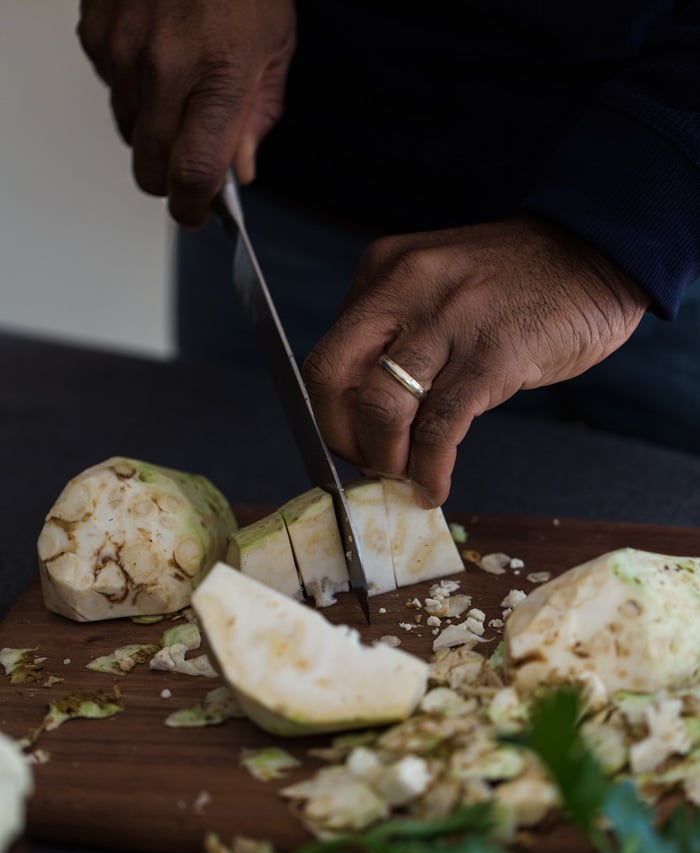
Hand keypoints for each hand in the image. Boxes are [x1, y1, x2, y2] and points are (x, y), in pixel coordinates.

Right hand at [77, 0, 295, 226]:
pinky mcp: (95, 30)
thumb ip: (257, 118)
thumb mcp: (274, 50)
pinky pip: (109, 86)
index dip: (193, 208)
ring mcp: (122, 49)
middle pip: (150, 166)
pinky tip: (156, 58)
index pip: (193, 174)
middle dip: (170, 180)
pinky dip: (131, 87)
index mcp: (218, 76)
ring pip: (127, 130)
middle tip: (190, 170)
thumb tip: (239, 171)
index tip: (197, 215)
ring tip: (181, 91)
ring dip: (152, 130)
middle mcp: (163, 67)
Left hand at [303, 216, 649, 506]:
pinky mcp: (492, 353)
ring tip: (405, 477)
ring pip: (381, 407)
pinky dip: (429, 469)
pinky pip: (441, 427)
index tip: (350, 444)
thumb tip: (371, 415)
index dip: (330, 414)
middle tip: (367, 465)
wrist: (597, 252)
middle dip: (340, 437)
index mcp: (384, 272)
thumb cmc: (518, 280)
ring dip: (385, 459)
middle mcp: (404, 288)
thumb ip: (401, 334)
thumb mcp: (438, 286)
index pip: (327, 355)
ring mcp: (448, 319)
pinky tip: (433, 487)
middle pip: (332, 379)